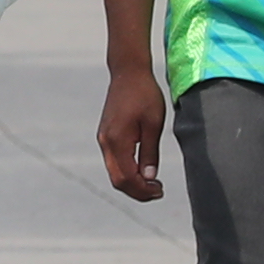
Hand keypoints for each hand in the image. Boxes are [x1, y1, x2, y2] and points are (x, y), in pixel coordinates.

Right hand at [96, 57, 168, 200]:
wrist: (128, 72)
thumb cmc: (145, 95)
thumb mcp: (153, 124)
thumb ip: (150, 153)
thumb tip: (149, 178)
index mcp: (117, 140)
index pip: (127, 178)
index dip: (143, 190)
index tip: (160, 191)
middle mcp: (106, 142)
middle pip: (117, 179)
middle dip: (137, 191)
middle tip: (158, 192)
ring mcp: (103, 139)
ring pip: (114, 172)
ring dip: (132, 182)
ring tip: (153, 183)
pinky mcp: (106, 135)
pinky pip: (114, 161)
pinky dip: (127, 171)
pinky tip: (142, 169)